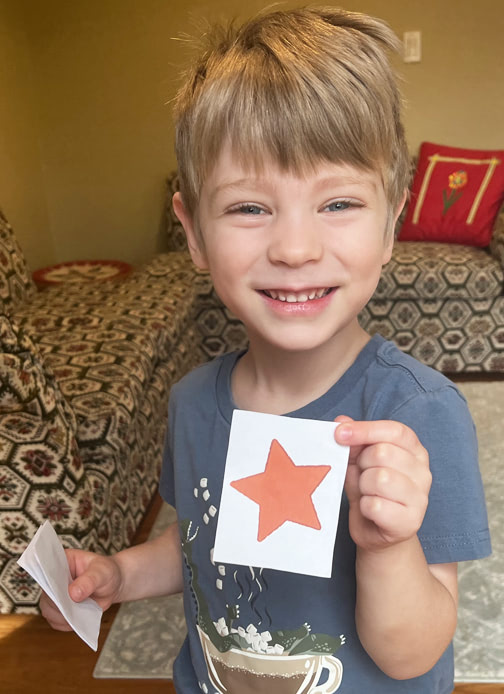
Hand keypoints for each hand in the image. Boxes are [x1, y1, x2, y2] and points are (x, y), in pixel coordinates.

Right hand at [40, 549, 121, 630]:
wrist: (113, 585)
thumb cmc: (106, 572)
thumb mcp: (102, 572)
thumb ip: (89, 581)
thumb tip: (73, 594)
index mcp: (62, 561)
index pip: (47, 570)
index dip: (50, 582)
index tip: (61, 593)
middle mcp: (54, 579)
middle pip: (46, 593)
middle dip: (58, 603)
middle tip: (73, 606)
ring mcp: (55, 595)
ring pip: (48, 610)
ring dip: (62, 616)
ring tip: (80, 612)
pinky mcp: (60, 610)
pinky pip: (56, 621)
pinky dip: (66, 624)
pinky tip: (79, 619)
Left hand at [334, 416, 430, 552]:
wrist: (376, 532)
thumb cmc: (369, 491)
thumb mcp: (358, 462)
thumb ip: (353, 441)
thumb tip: (340, 421)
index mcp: (415, 451)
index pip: (395, 431)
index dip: (365, 429)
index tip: (339, 433)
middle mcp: (423, 472)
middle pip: (383, 452)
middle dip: (362, 463)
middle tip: (362, 475)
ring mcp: (420, 498)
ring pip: (380, 478)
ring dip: (363, 486)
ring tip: (366, 493)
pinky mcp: (410, 522)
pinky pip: (375, 505)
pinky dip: (364, 506)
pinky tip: (369, 510)